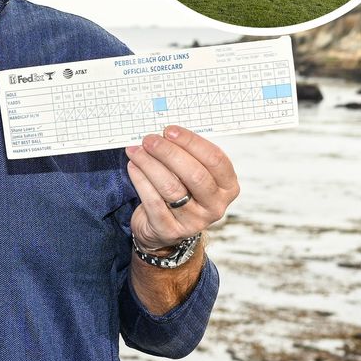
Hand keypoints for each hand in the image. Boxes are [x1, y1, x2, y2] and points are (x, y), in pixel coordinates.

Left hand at [126, 126, 238, 250]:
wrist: (164, 228)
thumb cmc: (181, 191)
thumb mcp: (192, 174)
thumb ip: (186, 154)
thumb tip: (164, 133)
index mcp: (227, 187)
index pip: (215, 159)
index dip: (191, 142)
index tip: (169, 130)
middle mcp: (215, 206)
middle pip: (194, 174)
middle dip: (168, 153)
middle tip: (149, 140)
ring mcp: (194, 222)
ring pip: (171, 187)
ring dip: (150, 164)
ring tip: (136, 151)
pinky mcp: (170, 231)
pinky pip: (153, 201)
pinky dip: (140, 180)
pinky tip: (133, 167)